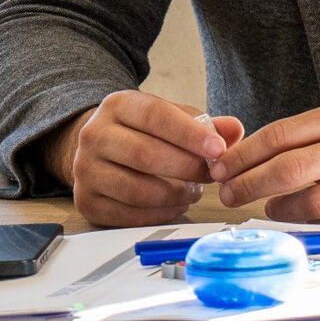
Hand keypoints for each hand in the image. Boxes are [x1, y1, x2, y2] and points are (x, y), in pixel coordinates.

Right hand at [47, 91, 242, 226]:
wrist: (101, 148)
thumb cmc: (144, 132)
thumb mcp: (171, 116)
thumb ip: (205, 123)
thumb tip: (234, 129)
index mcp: (118, 105)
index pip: (156, 117)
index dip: (190, 135)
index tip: (218, 149)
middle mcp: (94, 135)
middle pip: (145, 154)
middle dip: (187, 168)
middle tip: (212, 175)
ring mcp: (85, 170)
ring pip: (136, 189)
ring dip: (175, 194)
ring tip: (194, 191)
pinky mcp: (86, 201)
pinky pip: (128, 214)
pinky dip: (159, 213)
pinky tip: (175, 204)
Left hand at [212, 102, 319, 225]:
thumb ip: (306, 136)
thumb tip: (249, 159)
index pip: (280, 135)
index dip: (243, 155)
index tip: (221, 168)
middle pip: (287, 169)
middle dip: (248, 185)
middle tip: (229, 194)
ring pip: (308, 202)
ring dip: (279, 209)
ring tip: (270, 208)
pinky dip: (311, 224)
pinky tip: (303, 219)